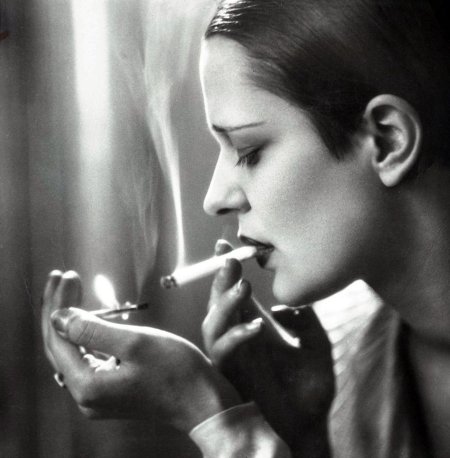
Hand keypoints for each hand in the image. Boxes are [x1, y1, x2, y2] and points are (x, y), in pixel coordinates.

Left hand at [41, 270, 241, 431]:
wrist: (202, 401)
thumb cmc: (176, 371)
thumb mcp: (135, 343)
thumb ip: (92, 330)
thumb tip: (59, 317)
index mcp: (88, 386)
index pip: (58, 338)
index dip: (58, 304)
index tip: (65, 276)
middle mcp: (86, 395)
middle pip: (60, 345)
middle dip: (58, 308)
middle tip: (61, 277)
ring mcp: (98, 394)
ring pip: (72, 350)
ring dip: (70, 319)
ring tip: (69, 289)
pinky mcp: (110, 389)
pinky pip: (87, 357)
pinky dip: (85, 333)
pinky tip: (87, 317)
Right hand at [202, 241, 334, 454]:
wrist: (310, 425)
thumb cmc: (310, 388)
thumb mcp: (316, 343)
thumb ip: (305, 319)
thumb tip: (283, 304)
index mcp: (256, 327)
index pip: (237, 293)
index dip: (230, 270)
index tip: (226, 245)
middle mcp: (240, 338)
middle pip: (219, 302)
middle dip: (222, 279)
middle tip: (230, 259)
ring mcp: (234, 357)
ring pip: (212, 323)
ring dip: (225, 303)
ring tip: (244, 287)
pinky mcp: (233, 375)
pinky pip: (223, 352)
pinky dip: (236, 336)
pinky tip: (256, 327)